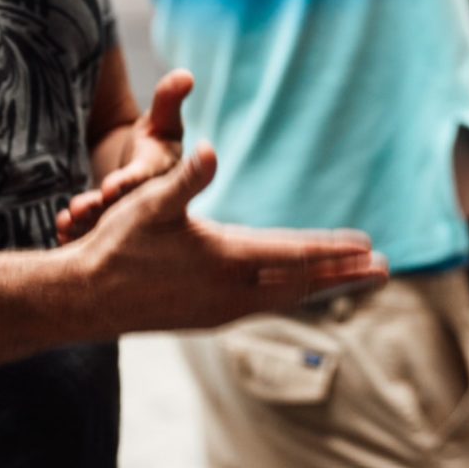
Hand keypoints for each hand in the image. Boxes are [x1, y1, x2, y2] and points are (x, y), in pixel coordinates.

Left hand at [57, 69, 191, 241]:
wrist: (141, 169)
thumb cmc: (156, 140)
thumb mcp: (162, 120)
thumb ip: (169, 99)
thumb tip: (185, 75)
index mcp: (159, 173)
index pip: (144, 179)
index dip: (128, 183)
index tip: (109, 186)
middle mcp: (145, 201)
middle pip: (123, 208)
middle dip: (101, 209)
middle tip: (80, 209)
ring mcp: (126, 219)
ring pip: (104, 224)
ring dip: (85, 225)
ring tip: (66, 221)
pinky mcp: (109, 230)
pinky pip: (91, 234)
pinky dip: (76, 234)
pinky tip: (60, 232)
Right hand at [67, 142, 387, 331]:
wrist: (84, 299)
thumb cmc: (117, 245)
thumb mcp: (151, 202)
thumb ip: (186, 178)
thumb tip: (212, 150)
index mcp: (227, 261)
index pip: (296, 255)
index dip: (334, 251)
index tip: (370, 248)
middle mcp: (232, 292)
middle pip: (302, 283)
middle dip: (344, 275)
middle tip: (384, 270)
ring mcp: (220, 309)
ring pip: (284, 298)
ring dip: (320, 288)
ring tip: (350, 281)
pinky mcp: (206, 318)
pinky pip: (263, 307)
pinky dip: (289, 298)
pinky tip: (294, 293)